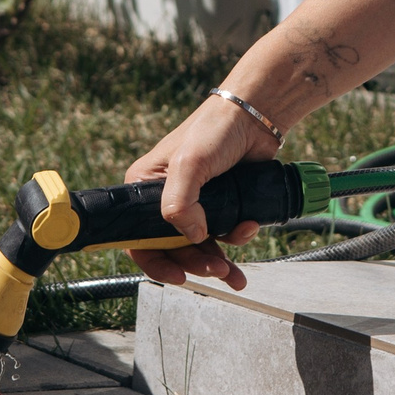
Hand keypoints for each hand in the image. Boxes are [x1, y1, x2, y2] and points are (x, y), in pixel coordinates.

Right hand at [123, 95, 275, 289]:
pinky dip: (237, 237)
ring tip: (235, 272)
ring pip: (200, 246)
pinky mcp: (221, 204)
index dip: (155, 262)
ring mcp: (195, 203)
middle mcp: (166, 198)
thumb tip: (193, 237)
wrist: (255, 118)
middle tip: (217, 269)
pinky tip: (250, 226)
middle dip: (195, 263)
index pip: (138, 237)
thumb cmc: (214, 130)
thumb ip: (179, 204)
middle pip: (173, 248)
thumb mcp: (189, 164)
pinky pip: (224, 233)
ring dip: (217, 261)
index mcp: (145, 187)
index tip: (178, 277)